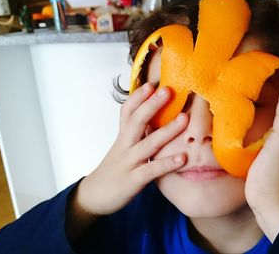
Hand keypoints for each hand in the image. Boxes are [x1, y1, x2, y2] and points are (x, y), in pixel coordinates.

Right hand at [66, 83, 187, 240]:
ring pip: (148, 144)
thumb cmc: (115, 169)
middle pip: (137, 121)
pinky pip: (151, 170)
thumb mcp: (123, 146)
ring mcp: (128, 163)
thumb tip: (154, 114)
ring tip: (184, 119)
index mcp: (123, 137)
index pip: (127, 111)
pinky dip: (166, 163)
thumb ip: (136, 132)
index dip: (138, 97)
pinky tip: (182, 158)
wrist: (94, 196)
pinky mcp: (132, 181)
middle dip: (152, 104)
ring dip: (167, 131)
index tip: (152, 83)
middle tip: (168, 90)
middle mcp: (125, 146)